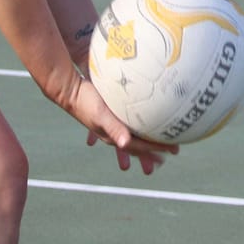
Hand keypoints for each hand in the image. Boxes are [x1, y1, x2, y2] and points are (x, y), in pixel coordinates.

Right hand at [54, 73, 176, 174]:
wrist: (68, 89)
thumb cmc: (85, 102)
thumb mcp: (101, 115)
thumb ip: (114, 128)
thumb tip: (125, 144)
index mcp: (113, 135)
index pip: (140, 146)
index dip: (157, 149)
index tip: (174, 150)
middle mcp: (113, 131)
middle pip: (138, 145)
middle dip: (153, 152)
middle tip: (170, 155)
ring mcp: (110, 122)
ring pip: (134, 134)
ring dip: (146, 140)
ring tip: (158, 145)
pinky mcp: (109, 111)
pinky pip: (126, 121)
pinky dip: (136, 125)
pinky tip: (142, 122)